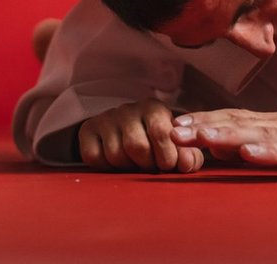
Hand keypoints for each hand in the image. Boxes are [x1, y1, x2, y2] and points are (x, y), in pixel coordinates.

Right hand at [77, 99, 204, 173]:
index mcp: (154, 108)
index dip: (167, 156)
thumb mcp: (176, 145)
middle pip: (137, 147)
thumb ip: (188, 155)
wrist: (125, 130)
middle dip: (147, 164)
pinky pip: (95, 157)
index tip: (168, 165)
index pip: (161, 132)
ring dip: (128, 167)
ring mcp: (106, 118)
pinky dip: (106, 167)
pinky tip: (116, 162)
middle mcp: (128, 109)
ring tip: (135, 163)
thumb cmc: (156, 141)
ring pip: (116, 155)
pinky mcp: (88, 130)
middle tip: (150, 166)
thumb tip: (187, 164)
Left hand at [171, 106, 276, 179]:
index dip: (202, 121)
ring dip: (227, 133)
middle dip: (203, 125)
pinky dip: (269, 149)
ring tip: (200, 137)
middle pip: (237, 121)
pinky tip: (249, 152)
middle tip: (171, 130)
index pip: (232, 120)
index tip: (170, 127)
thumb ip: (262, 145)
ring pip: (258, 132)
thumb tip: (226, 149)